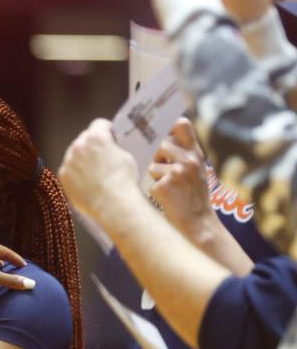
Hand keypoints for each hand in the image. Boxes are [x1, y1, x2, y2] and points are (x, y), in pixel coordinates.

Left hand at [59, 120, 140, 228]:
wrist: (112, 204)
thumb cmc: (123, 181)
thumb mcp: (125, 156)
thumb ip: (112, 148)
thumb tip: (108, 150)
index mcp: (97, 136)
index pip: (98, 124)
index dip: (105, 130)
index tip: (107, 136)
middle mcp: (79, 145)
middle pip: (84, 139)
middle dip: (91, 146)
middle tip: (99, 158)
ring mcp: (69, 161)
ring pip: (74, 154)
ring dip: (81, 159)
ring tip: (92, 173)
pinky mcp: (63, 176)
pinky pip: (68, 169)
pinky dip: (75, 173)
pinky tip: (85, 182)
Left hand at [148, 118, 217, 239]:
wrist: (198, 223)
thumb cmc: (193, 197)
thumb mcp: (196, 170)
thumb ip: (183, 154)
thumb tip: (160, 141)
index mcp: (196, 152)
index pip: (182, 124)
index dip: (168, 126)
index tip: (163, 135)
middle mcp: (188, 159)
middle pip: (160, 145)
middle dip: (157, 158)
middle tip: (163, 171)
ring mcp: (177, 172)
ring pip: (152, 165)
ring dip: (155, 176)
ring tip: (168, 187)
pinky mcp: (165, 186)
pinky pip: (150, 183)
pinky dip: (154, 191)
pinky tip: (165, 198)